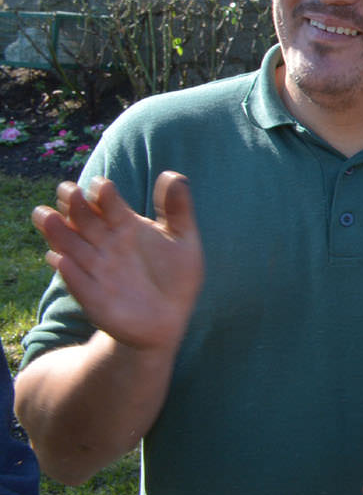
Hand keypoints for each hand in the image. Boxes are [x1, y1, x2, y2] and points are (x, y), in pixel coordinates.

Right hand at [33, 173, 203, 352]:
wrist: (167, 320)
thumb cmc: (174, 276)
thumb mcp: (184, 239)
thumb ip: (178, 208)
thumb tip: (172, 174)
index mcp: (125, 226)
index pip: (109, 205)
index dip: (104, 194)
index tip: (102, 185)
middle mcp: (105, 245)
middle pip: (84, 221)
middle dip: (75, 206)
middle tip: (70, 191)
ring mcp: (96, 270)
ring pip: (70, 247)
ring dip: (57, 233)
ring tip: (46, 215)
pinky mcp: (93, 297)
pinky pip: (77, 283)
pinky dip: (68, 272)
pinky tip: (59, 260)